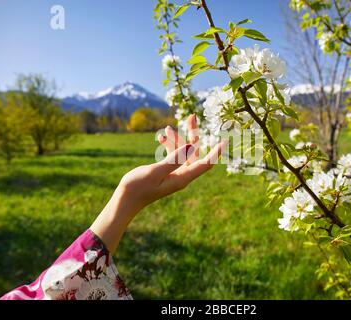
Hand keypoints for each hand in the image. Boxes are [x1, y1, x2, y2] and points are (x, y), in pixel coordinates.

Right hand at [90, 115, 225, 253]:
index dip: (216, 151)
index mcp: (183, 177)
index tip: (225, 139)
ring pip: (182, 152)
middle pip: (194, 152)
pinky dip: (168, 145)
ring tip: (168, 128)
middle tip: (192, 116)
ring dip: (176, 139)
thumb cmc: (138, 187)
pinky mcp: (166, 171)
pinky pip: (172, 155)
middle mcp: (181, 175)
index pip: (205, 163)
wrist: (125, 200)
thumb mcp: (156, 171)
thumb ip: (174, 158)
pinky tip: (160, 137)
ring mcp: (174, 173)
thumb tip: (192, 146)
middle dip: (193, 134)